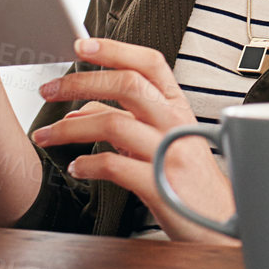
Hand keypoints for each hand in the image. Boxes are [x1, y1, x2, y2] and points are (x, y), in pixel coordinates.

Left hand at [30, 37, 239, 245]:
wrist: (222, 223)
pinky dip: (87, 164)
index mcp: (178, 107)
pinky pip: (115, 166)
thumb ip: (125, 120)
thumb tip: (79, 109)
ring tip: (45, 136)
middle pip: (127, 84)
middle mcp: (176, 123)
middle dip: (80, 82)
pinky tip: (76, 167)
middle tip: (48, 89)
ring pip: (114, 123)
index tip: (81, 45)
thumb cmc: (189, 181)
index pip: (149, 63)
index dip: (115, 50)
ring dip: (70, 128)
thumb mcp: (161, 141)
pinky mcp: (160, 185)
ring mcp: (170, 152)